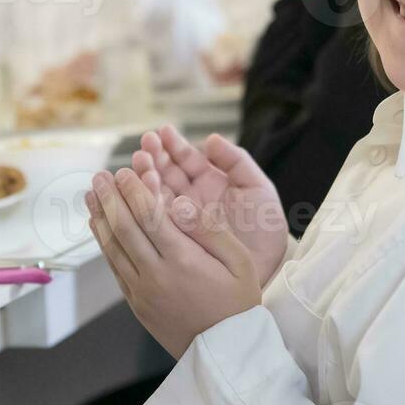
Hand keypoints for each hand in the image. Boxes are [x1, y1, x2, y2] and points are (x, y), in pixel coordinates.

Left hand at [87, 167, 260, 359]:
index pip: (149, 216)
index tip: (122, 172)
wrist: (225, 355)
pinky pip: (115, 269)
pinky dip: (104, 246)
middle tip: (99, 177)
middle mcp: (157, 275)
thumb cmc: (238, 305)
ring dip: (100, 219)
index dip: (133, 191)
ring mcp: (143, 292)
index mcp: (183, 260)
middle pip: (125, 229)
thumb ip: (210, 229)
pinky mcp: (137, 305)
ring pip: (114, 248)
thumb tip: (180, 202)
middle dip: (110, 199)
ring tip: (90, 196)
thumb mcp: (240, 263)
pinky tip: (100, 229)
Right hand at [131, 125, 288, 286]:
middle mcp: (191, 200)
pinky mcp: (171, 238)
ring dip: (145, 176)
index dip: (173, 146)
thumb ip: (237, 161)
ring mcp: (179, 219)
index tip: (161, 133)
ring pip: (155, 193)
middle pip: (166, 173)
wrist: (265, 271)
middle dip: (153, 157)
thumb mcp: (258, 190)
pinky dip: (143, 203)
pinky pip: (153, 218)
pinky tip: (138, 189)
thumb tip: (210, 139)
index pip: (186, 161)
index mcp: (210, 185)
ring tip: (139, 162)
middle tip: (145, 146)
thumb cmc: (266, 231)